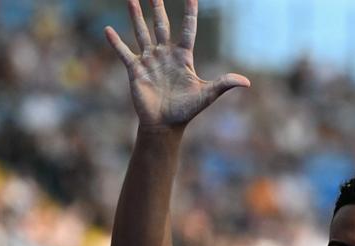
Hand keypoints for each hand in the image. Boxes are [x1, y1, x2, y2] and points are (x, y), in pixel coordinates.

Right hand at [105, 0, 249, 127]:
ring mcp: (150, 60)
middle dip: (157, 7)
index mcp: (183, 57)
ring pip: (142, 33)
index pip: (187, 29)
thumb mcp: (207, 95)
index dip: (190, 13)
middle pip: (161, 25)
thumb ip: (224, 84)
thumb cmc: (186, 110)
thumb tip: (246, 82)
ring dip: (136, 16)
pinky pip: (124, 52)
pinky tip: (108, 30)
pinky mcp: (136, 70)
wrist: (165, 125)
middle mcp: (165, 55)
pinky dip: (115, 42)